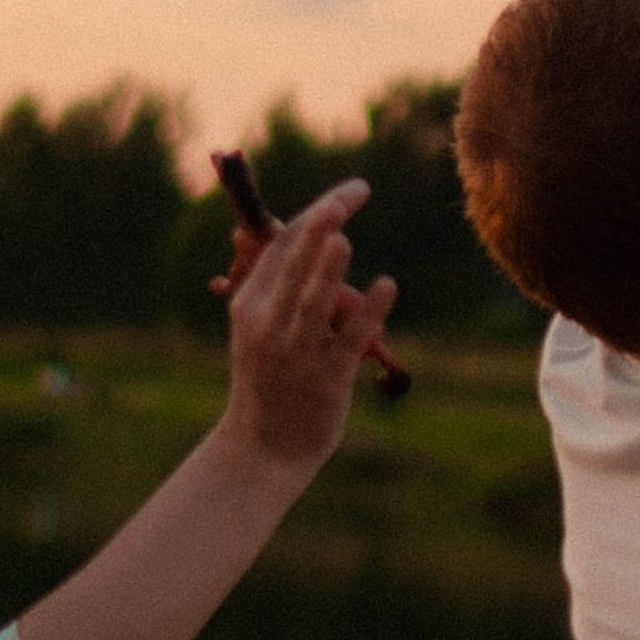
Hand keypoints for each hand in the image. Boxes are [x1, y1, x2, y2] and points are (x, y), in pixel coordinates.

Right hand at [217, 179, 397, 477]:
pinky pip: (351, 338)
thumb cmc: (268, 379)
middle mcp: (269, 324)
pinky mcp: (327, 376)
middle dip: (324, 223)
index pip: (282, 247)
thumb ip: (274, 285)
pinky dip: (371, 311)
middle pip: (296, 263)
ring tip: (343, 237)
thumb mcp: (256, 330)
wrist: (263, 447)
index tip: (349, 193)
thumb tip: (290, 235)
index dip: (315, 214)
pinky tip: (389, 286)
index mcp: (250, 305)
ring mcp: (297, 351)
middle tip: (353, 193)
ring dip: (329, 269)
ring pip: (314, 301)